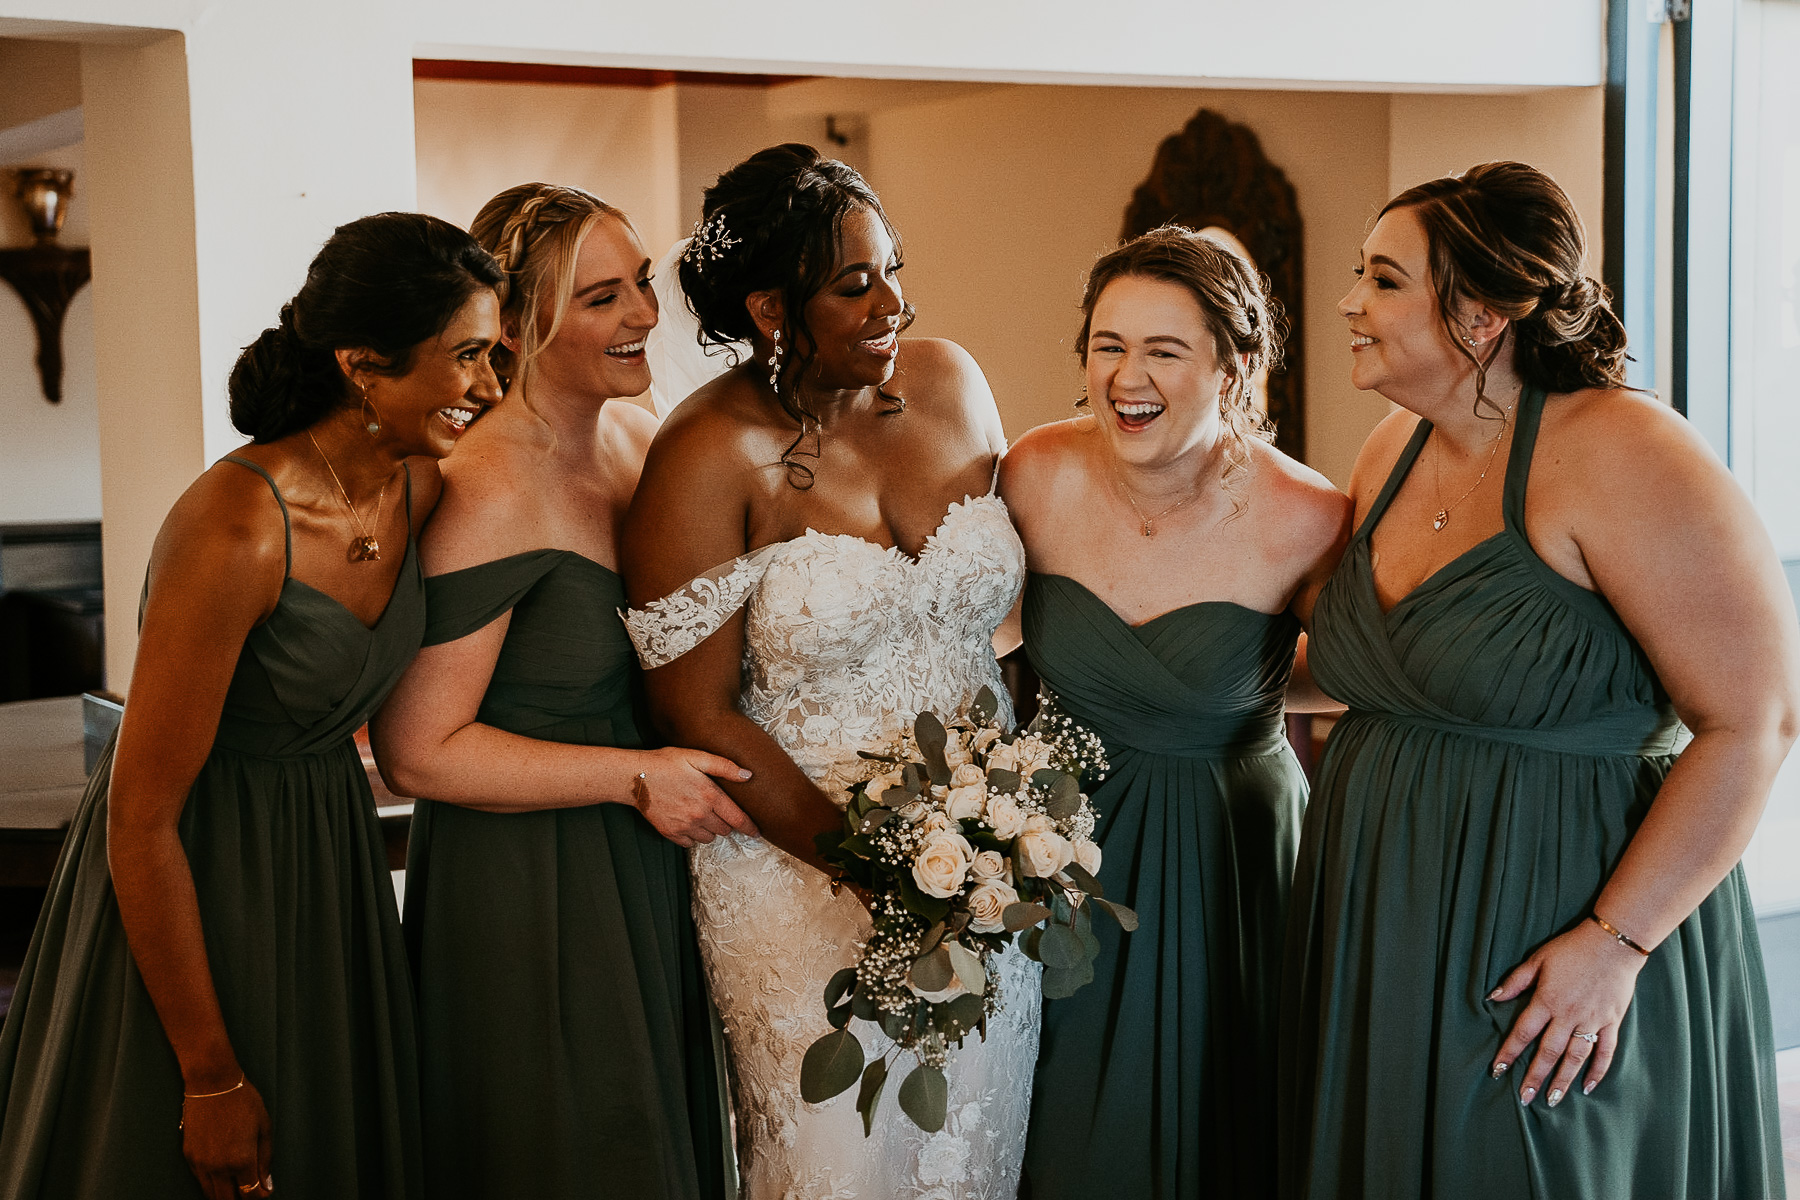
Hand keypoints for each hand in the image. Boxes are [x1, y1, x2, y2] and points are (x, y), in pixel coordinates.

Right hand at [180, 1075, 272, 1198]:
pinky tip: (221, 1174)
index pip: (250, 1195)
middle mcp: (218, 1167)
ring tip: (236, 1186)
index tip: (264, 1191)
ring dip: (224, 1194)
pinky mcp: (188, 1156)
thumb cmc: (244, 1102)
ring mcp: (200, 1164)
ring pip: (210, 1194)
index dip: (259, 1196)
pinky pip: (200, 1180)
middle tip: (249, 1192)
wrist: (212, 1084)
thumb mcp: (264, 1128)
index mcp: (241, 1160)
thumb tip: (266, 1187)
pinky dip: (211, 1183)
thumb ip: (265, 1160)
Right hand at [632, 747, 758, 847]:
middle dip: (726, 823)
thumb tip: (748, 775)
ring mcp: (684, 826)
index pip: (738, 819)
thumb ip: (724, 766)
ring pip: (709, 838)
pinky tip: (687, 821)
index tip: (757, 832)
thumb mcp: (696, 756)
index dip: (750, 827)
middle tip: (718, 811)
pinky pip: (690, 843)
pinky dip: (692, 836)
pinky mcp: (670, 833)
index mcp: (709, 795)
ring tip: (701, 814)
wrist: (635, 777)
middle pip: (725, 830)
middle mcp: (699, 814)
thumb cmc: (666, 762)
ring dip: (710, 830)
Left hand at [1487, 919, 1647, 1106]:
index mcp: (1547, 1000)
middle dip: (1535, 1076)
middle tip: (1524, 1097)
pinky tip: (1588, 1087)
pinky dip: (1598, 1071)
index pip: (1523, 1033)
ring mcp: (1592, 1021)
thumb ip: (1516, 981)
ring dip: (1563, 1079)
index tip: (1498, 1070)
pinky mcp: (1612, 1022)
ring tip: (1552, 1099)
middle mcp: (1569, 1015)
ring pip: (1576, 1057)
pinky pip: (1605, 1052)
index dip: (1509, 1053)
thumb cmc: (1571, 949)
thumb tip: (1492, 997)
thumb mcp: (1538, 960)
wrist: (1613, 944)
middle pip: (1548, 1052)